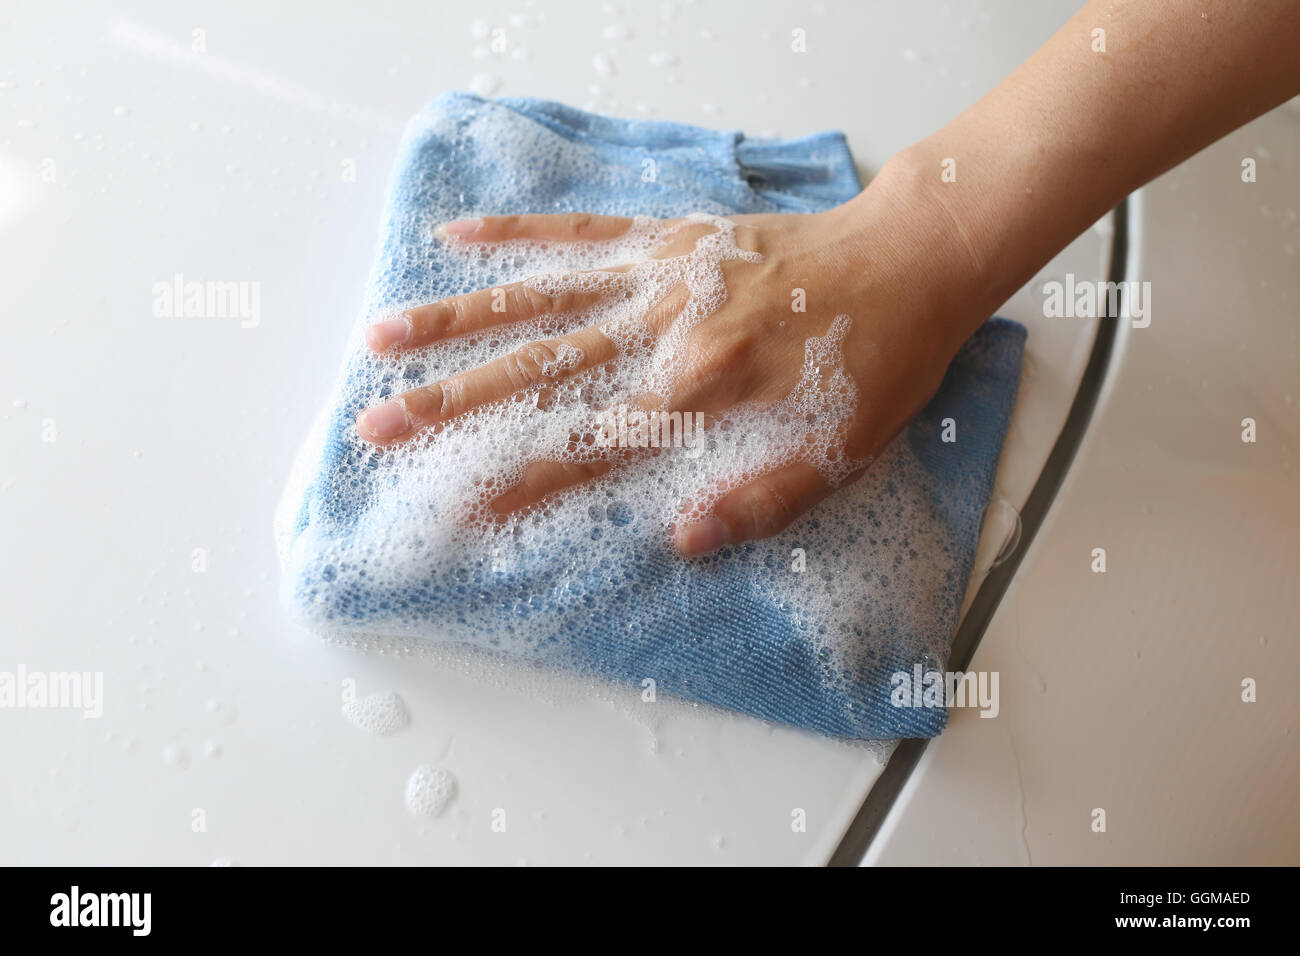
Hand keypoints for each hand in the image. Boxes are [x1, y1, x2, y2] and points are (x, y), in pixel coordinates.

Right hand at [356, 163, 986, 555]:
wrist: (912, 256)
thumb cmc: (880, 358)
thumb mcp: (842, 451)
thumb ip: (758, 500)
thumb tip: (678, 539)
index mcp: (704, 388)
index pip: (594, 445)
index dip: (527, 481)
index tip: (462, 507)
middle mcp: (667, 326)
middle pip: (540, 371)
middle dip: (452, 401)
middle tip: (377, 421)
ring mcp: (661, 273)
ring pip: (541, 299)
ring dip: (457, 319)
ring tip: (384, 336)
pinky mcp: (669, 235)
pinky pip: (583, 229)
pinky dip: (521, 232)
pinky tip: (460, 236)